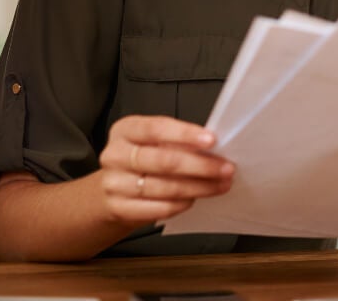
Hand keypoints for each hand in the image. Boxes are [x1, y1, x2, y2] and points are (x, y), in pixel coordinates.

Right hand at [98, 115, 234, 224]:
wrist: (111, 190)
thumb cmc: (142, 160)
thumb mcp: (153, 142)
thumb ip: (177, 141)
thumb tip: (213, 148)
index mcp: (125, 130)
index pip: (156, 128)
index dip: (185, 134)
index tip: (211, 140)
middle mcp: (116, 155)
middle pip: (163, 160)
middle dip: (200, 165)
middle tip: (226, 168)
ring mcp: (114, 184)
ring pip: (164, 187)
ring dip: (198, 187)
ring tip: (219, 185)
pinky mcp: (118, 208)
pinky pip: (158, 208)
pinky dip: (181, 204)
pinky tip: (195, 199)